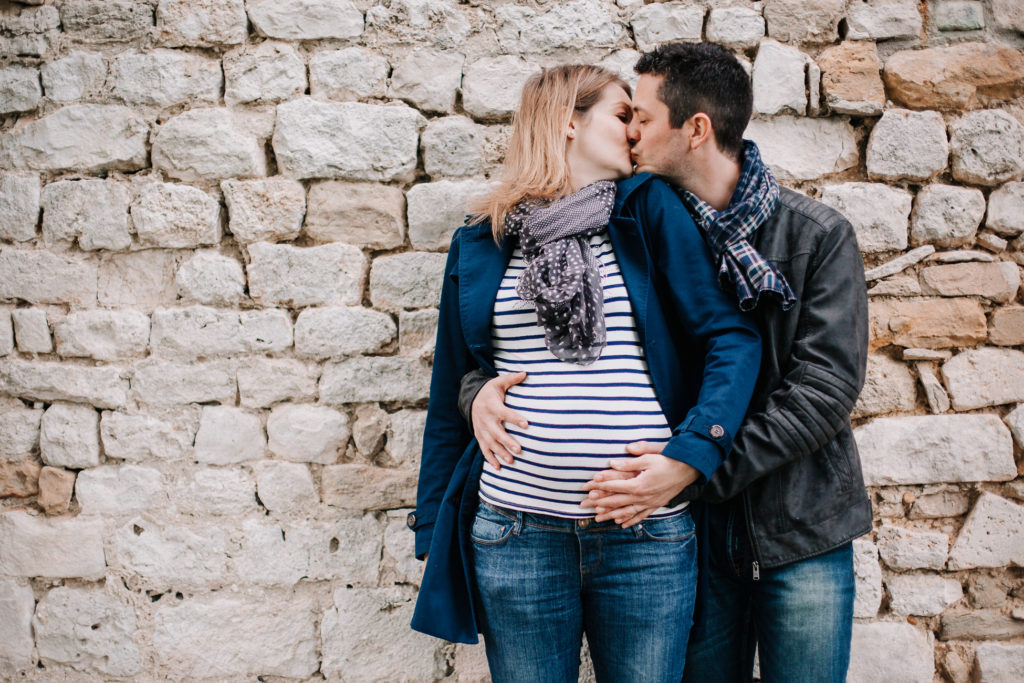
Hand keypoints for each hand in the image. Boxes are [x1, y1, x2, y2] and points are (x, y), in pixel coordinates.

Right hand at [472, 372, 527, 469]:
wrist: (470, 399)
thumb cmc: (489, 391)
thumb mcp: (498, 383)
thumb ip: (511, 379)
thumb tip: (526, 373)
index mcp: (492, 406)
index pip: (505, 413)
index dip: (515, 419)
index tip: (527, 424)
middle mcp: (486, 420)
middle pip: (497, 432)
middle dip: (507, 442)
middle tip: (519, 449)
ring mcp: (482, 430)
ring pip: (491, 444)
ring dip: (501, 453)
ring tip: (512, 461)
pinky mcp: (479, 436)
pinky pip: (484, 449)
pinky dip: (490, 459)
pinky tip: (498, 468)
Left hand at [580, 441, 699, 526]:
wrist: (688, 470)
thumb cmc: (667, 459)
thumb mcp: (649, 456)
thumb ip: (630, 461)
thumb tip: (612, 463)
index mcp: (638, 484)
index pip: (613, 486)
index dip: (598, 486)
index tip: (585, 486)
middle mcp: (642, 497)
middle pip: (615, 501)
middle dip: (597, 503)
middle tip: (582, 506)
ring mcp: (649, 503)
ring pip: (625, 512)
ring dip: (610, 516)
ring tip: (596, 519)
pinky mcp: (655, 504)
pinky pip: (640, 516)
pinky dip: (630, 520)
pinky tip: (622, 524)